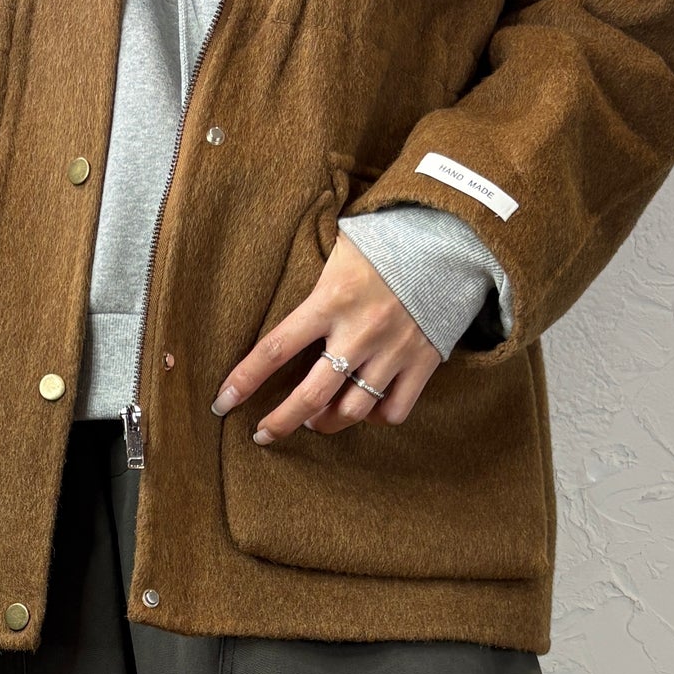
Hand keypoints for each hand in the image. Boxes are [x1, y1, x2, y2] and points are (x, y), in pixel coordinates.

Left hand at [211, 234, 442, 440]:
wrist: (451, 238)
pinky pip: (394, 410)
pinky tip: (364, 410)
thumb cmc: (386, 242)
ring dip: (325, 424)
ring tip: (315, 421)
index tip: (222, 403)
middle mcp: (360, 332)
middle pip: (311, 396)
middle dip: (280, 422)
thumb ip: (312, 284)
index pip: (275, 349)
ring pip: (351, 411)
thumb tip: (281, 304)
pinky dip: (375, 418)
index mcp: (330, 300)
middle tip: (263, 434)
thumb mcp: (339, 250)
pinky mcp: (423, 362)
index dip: (244, 380)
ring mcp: (393, 350)